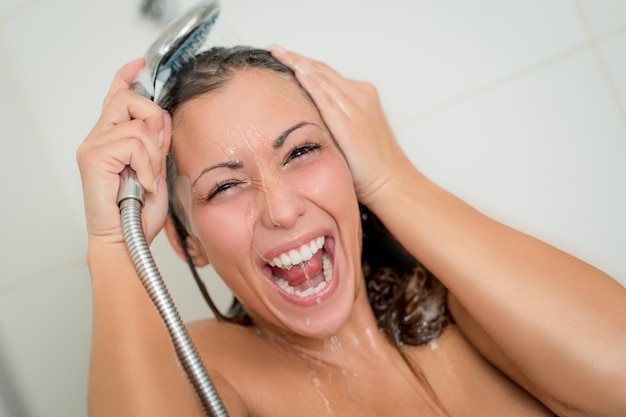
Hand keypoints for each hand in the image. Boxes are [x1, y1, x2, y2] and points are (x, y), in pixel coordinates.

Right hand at [76, 59, 170, 246]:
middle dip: (155, 117)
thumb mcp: (157, 169)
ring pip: (138, 124)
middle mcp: (98, 138)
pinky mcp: (94, 156)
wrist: (125, 238)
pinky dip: (147, 165)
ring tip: (149, 177)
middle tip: (160, 146)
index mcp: (112, 138)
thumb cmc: (138, 211)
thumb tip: (162, 121)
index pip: (116, 97)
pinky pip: (134, 143)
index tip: (139, 64)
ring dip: (154, 153)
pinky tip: (144, 183)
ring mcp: (93, 146)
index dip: (127, 76)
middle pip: (128, 98)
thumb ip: (157, 144)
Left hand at [271, 46, 413, 205]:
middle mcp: (360, 95)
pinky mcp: (348, 120)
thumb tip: (310, 121)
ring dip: (298, 63)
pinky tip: (296, 71)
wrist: (391, 181)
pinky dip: (311, 82)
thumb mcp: (354, 135)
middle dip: (297, 58)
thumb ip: (335, 122)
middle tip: (275, 49)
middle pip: (323, 70)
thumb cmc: (373, 166)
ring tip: (278, 53)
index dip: (306, 64)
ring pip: (322, 77)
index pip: (328, 74)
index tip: (287, 57)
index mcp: (362, 96)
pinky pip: (325, 96)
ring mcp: (355, 106)